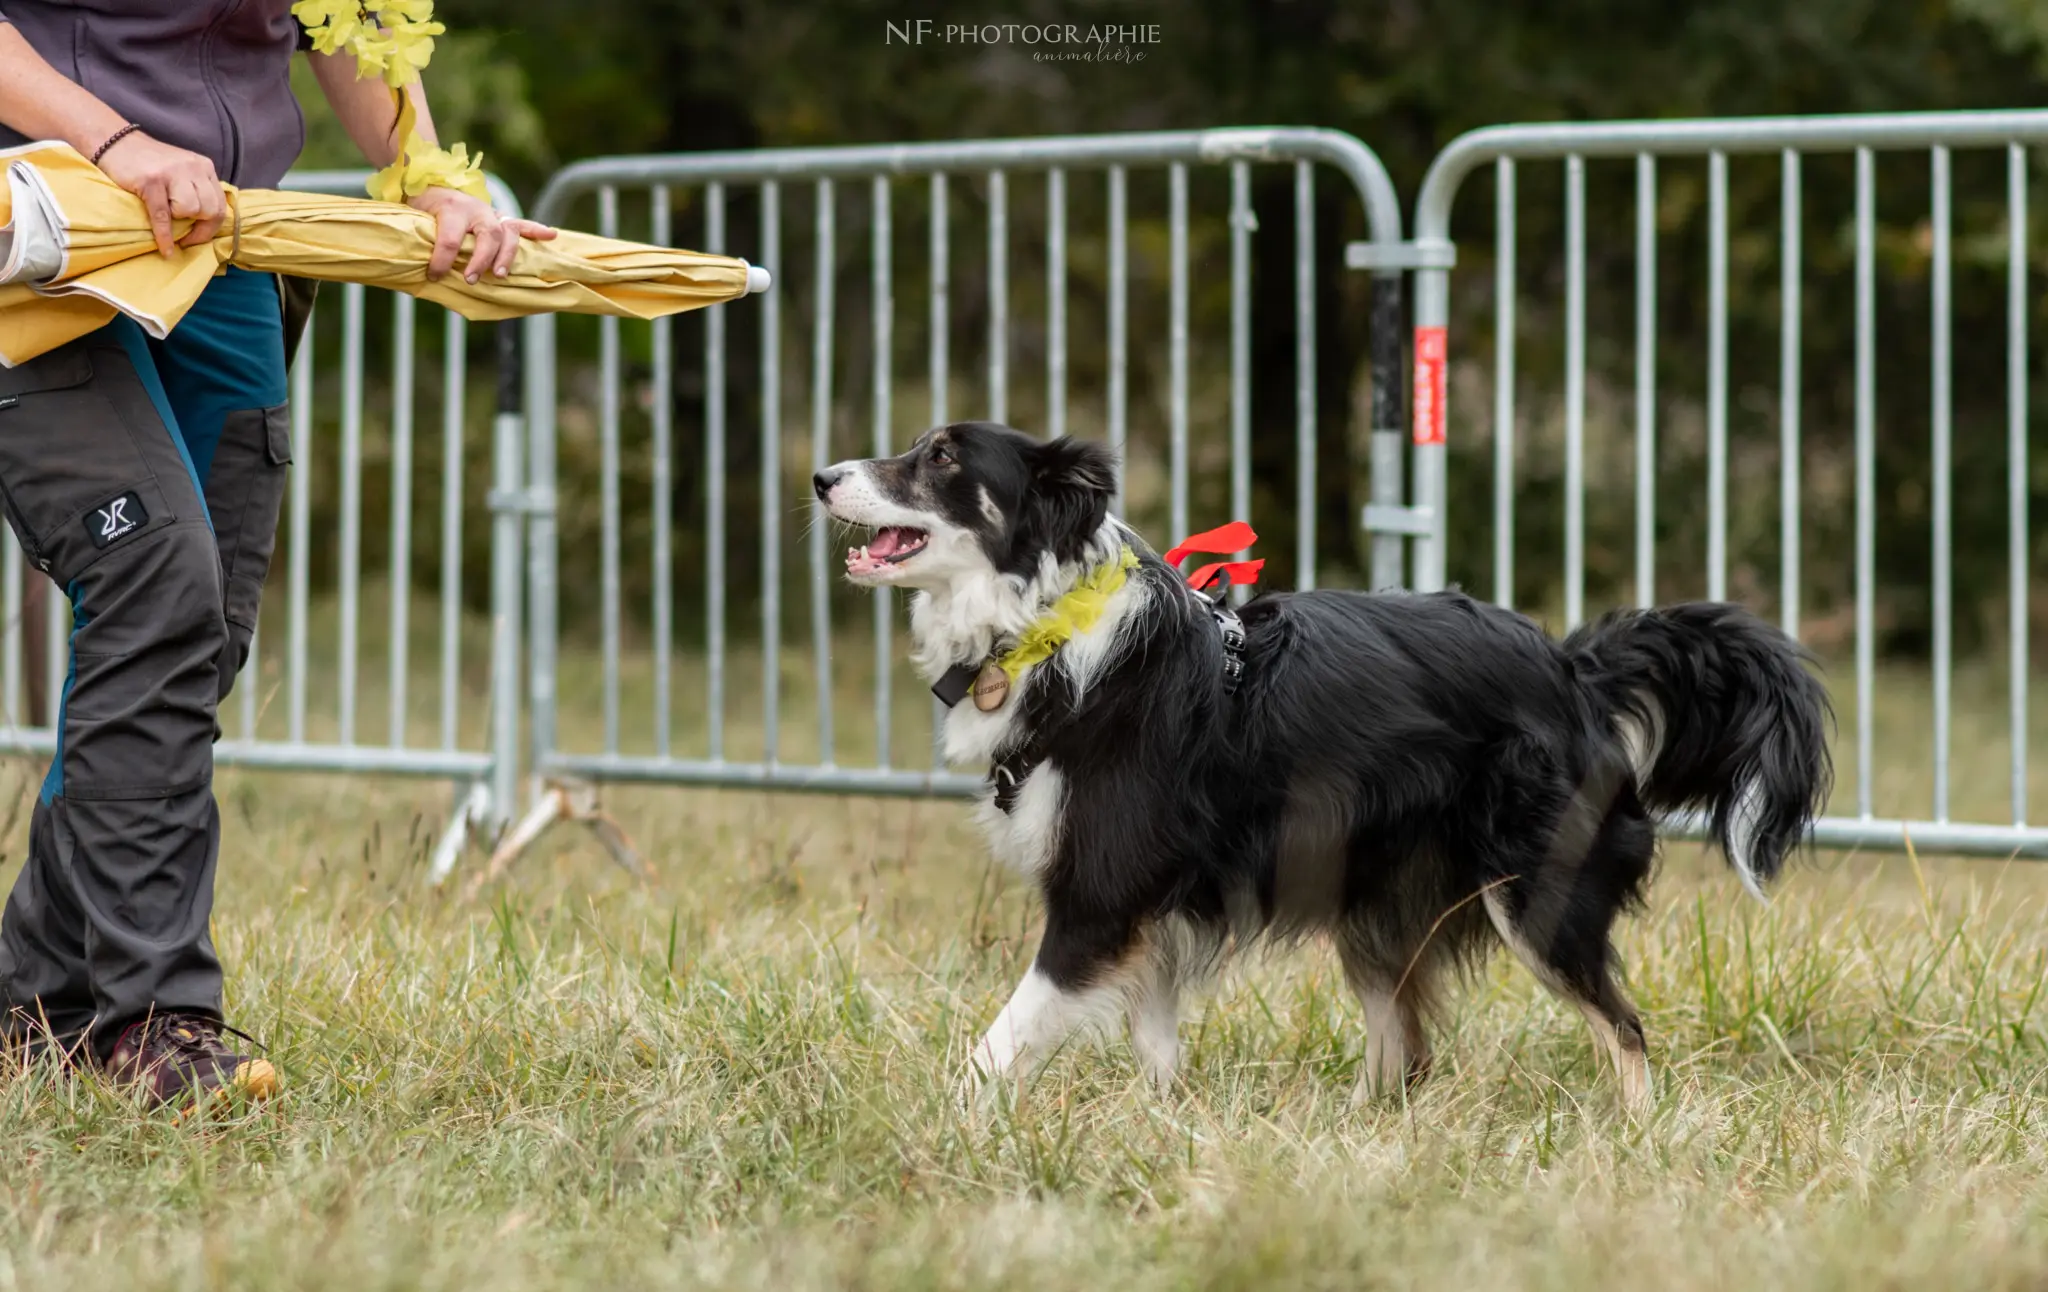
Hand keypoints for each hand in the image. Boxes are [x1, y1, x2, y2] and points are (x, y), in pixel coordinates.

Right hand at [94, 130, 226, 255]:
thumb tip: (207, 224)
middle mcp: (193, 168)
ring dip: (179, 219)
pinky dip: (165, 236)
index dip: (211, 227)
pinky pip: (163, 215)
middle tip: (185, 237)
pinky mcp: (150, 181)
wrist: (115, 141)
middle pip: (209, 210)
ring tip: (166, 215)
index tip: (198, 237)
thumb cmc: (150, 163)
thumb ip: (198, 190)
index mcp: (204, 167)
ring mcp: (172, 173)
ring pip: (190, 210)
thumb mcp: (183, 170)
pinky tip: (166, 249)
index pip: (220, 205)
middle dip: (199, 228)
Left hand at [407, 187, 556, 282]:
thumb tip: (413, 271)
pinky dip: (536, 230)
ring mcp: (491, 213)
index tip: (434, 276)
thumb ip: (416, 241)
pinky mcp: (499, 218)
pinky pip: (521, 224)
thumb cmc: (421, 207)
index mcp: (450, 208)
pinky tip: (551, 236)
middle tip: (472, 279)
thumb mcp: (412, 219)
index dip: (441, 261)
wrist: (431, 183)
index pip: (449, 238)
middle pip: (487, 235)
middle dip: (481, 260)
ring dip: (506, 256)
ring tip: (501, 275)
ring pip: (507, 233)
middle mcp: (475, 209)